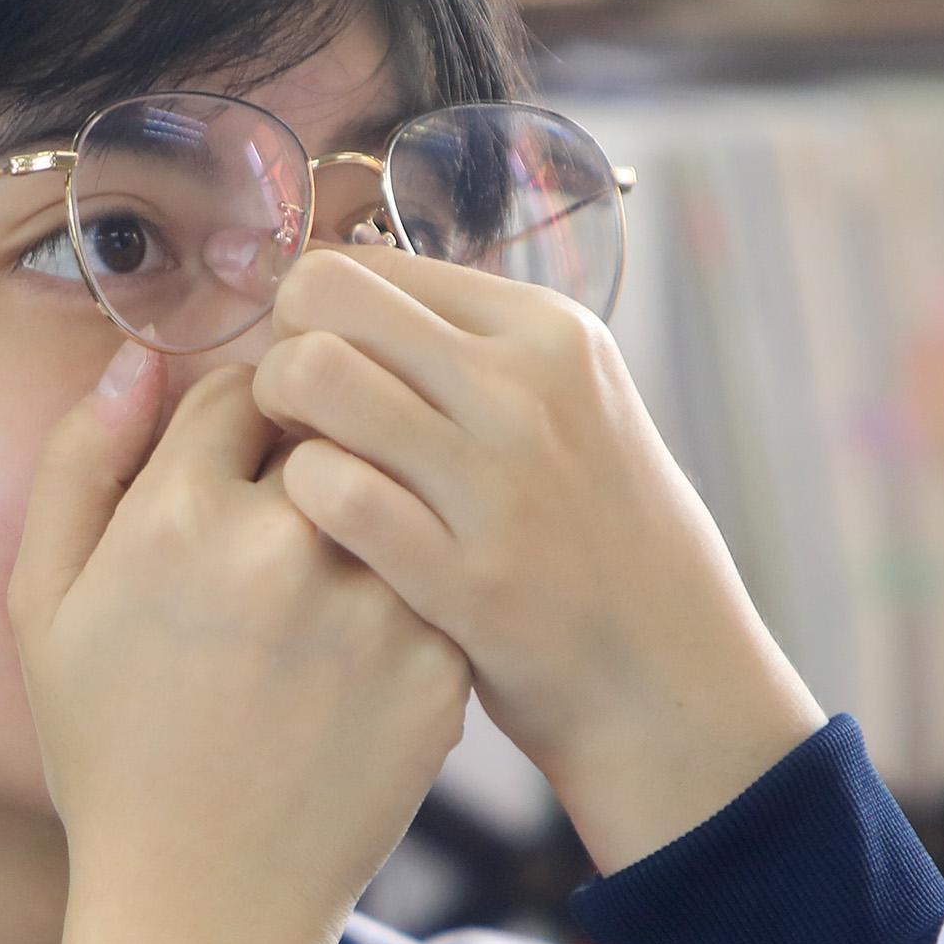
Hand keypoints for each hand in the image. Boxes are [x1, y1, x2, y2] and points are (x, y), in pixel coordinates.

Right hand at [11, 344, 471, 943]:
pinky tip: (354, 662)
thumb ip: (82, 463)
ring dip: (371, 518)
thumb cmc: (110, 754)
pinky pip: (437, 576)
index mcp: (179, 515)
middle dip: (314, 454)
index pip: (242, 384)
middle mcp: (287, 545)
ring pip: (398, 493)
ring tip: (321, 599)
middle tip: (285, 529)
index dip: (238, 421)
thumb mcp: (45, 606)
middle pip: (335, 423)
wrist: (204, 908)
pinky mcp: (442, 664)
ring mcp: (377, 606)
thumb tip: (140, 357)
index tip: (231, 473)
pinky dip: (409, 593)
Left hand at [247, 245, 827, 876]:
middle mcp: (524, 387)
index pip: (363, 264)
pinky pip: (330, 491)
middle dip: (278, 352)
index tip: (319, 376)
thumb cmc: (591, 537)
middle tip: (291, 421)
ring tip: (296, 472)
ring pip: (312, 376)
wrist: (669, 679)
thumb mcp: (565, 408)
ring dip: (274, 423)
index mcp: (544, 330)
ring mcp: (498, 480)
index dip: (309, 319)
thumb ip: (465, 351)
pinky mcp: (467, 574)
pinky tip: (318, 535)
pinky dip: (298, 503)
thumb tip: (347, 297)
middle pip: (321, 297)